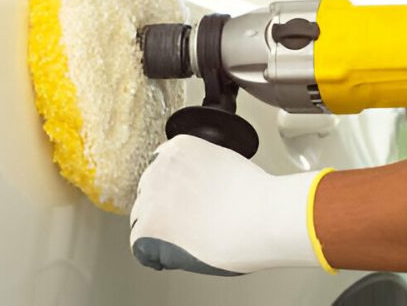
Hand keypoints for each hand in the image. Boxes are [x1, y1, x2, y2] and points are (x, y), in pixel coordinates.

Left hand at [129, 134, 333, 274]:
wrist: (265, 216)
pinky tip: (177, 257)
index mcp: (177, 148)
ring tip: (189, 242)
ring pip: (142, 220)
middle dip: (166, 211)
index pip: (161, 172)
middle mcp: (159, 167)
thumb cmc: (256, 197)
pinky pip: (141, 248)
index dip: (174, 194)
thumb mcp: (224, 163)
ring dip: (160, 232)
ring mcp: (151, 196)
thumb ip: (200, 171)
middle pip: (149, 194)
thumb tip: (195, 189)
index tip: (185, 206)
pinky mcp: (149, 227)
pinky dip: (155, 257)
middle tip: (191, 226)